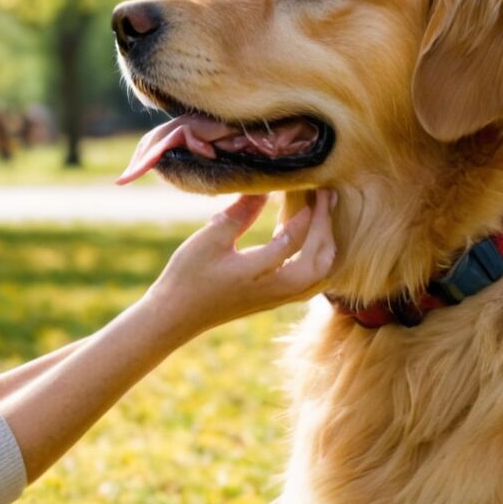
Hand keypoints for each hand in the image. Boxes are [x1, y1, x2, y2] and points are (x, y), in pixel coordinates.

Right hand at [144, 189, 335, 337]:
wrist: (176, 315)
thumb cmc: (188, 276)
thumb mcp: (209, 240)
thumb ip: (239, 214)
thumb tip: (263, 189)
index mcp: (258, 274)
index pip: (293, 241)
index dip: (305, 214)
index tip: (311, 188)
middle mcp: (275, 290)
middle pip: (318, 262)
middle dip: (325, 227)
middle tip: (326, 196)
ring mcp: (277, 299)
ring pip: (319, 276)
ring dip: (326, 245)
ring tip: (323, 216)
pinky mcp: (274, 301)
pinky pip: (310, 282)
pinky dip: (317, 259)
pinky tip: (307, 240)